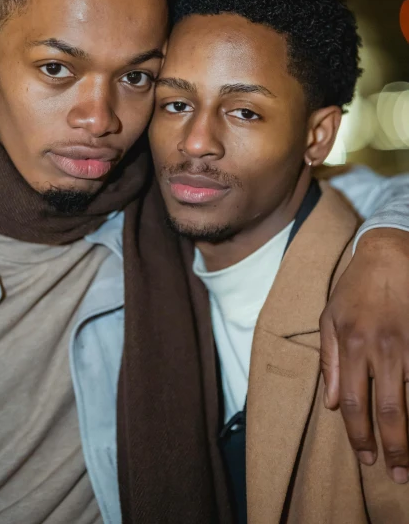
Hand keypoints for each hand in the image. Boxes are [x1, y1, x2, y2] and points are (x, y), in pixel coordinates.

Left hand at [320, 227, 408, 483]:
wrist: (390, 253)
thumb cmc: (356, 287)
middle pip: (388, 411)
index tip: (365, 458)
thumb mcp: (330, 317)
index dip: (358, 435)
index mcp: (352, 343)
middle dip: (392, 448)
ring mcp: (408, 345)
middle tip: (398, 475)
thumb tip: (328, 404)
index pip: (352, 402)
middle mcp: (380, 348)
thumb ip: (329, 361)